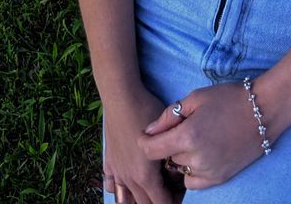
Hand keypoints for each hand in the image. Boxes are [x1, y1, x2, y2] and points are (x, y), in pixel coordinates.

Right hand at [103, 85, 177, 203]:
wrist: (121, 96)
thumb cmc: (146, 110)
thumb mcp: (167, 133)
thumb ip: (172, 155)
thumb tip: (179, 168)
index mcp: (145, 175)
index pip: (160, 203)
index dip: (173, 202)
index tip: (181, 195)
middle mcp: (129, 178)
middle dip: (158, 202)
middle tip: (170, 193)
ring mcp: (116, 171)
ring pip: (125, 200)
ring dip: (138, 200)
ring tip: (148, 193)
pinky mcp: (108, 162)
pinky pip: (111, 185)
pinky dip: (119, 189)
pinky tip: (127, 183)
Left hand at [138, 83, 264, 189]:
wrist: (264, 110)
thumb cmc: (229, 98)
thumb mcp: (195, 98)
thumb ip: (169, 115)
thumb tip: (149, 131)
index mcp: (187, 136)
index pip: (151, 150)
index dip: (145, 142)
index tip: (146, 136)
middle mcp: (197, 158)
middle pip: (167, 158)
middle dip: (168, 144)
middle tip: (182, 128)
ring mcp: (209, 171)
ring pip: (180, 170)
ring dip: (181, 158)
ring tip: (195, 139)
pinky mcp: (221, 178)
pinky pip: (194, 182)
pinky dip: (193, 171)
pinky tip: (201, 154)